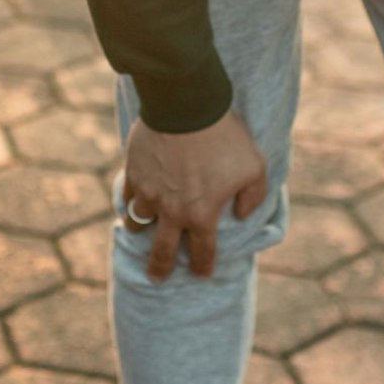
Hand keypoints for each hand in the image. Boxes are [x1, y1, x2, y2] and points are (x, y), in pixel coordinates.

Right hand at [120, 107, 268, 281]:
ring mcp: (149, 192)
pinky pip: (128, 195)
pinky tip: (134, 197)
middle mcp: (172, 211)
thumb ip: (253, 197)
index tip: (201, 274)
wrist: (187, 106)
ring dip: (141, 228)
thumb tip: (241, 216)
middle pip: (161, 251)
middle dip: (159, 268)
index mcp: (201, 214)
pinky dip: (131, 199)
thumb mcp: (254, 167)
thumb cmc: (225, 137)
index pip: (202, 253)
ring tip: (141, 228)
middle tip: (157, 277)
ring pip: (137, 222)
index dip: (202, 267)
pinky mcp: (133, 172)